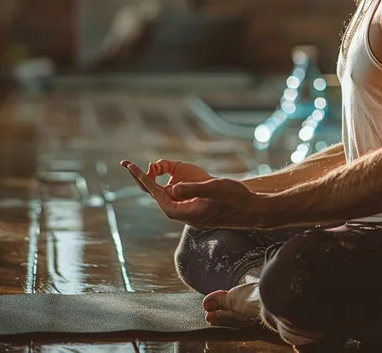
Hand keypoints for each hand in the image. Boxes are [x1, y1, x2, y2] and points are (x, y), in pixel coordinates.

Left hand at [121, 161, 270, 228]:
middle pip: (159, 197)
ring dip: (156, 183)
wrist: (253, 210)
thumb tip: (172, 187)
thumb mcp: (214, 189)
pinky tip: (167, 180)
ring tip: (143, 170)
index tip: (132, 168)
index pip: (158, 196)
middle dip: (144, 181)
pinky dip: (169, 187)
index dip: (144, 181)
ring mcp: (192, 212)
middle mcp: (186, 214)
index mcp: (185, 212)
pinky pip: (178, 197)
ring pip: (168, 197)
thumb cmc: (235, 199)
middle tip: (128, 166)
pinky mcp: (198, 209)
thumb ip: (192, 189)